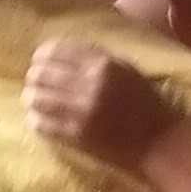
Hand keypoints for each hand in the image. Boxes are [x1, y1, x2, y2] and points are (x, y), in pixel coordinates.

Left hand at [25, 36, 180, 169]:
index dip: (41, 55)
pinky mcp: (74, 135)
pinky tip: (41, 118)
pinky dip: (36, 119)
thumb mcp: (126, 70)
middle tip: (36, 83)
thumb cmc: (145, 103)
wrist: (159, 141)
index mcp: (103, 64)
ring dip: (32, 98)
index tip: (40, 61)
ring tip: (35, 101)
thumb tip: (62, 53)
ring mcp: (79, 111)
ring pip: (35, 98)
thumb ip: (97, 59)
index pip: (55, 50)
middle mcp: (88, 84)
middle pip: (40, 73)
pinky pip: (40, 123)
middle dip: (34, 77)